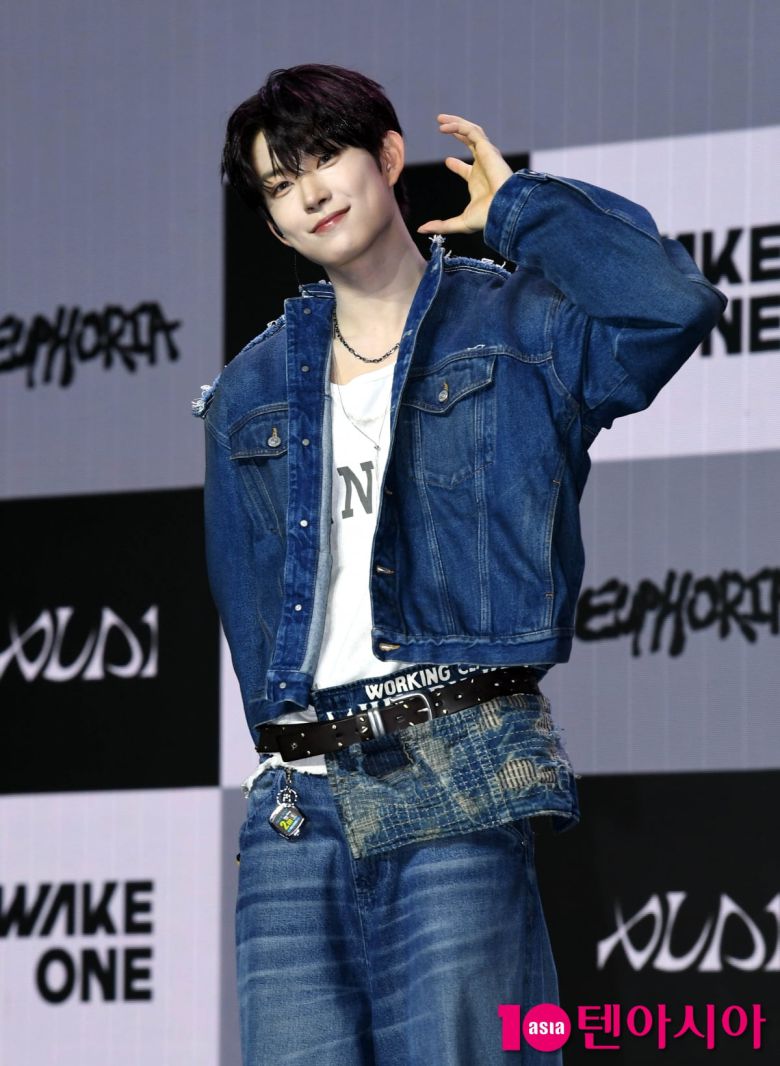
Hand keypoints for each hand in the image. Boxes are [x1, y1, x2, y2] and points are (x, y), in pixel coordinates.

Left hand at [417, 114, 512, 235]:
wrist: (503, 209)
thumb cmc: (487, 217)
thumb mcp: (458, 223)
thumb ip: (440, 226)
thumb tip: (421, 230)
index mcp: (478, 181)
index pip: (468, 169)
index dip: (456, 165)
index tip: (447, 161)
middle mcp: (483, 166)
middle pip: (469, 144)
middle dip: (456, 133)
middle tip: (442, 126)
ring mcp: (486, 155)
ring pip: (471, 132)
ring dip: (456, 123)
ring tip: (440, 119)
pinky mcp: (487, 148)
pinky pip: (471, 131)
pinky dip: (458, 126)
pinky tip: (443, 126)